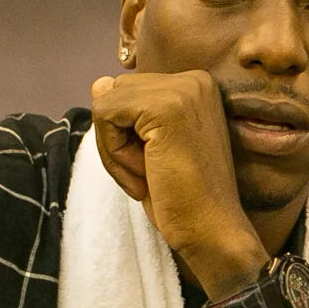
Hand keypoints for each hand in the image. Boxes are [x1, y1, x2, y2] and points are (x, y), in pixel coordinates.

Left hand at [91, 70, 263, 294]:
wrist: (211, 229)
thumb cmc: (182, 196)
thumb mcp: (148, 147)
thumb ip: (126, 111)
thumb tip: (97, 82)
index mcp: (195, 86)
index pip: (129, 92)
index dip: (128, 134)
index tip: (157, 165)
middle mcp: (193, 79)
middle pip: (114, 93)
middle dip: (119, 139)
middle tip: (152, 171)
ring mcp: (182, 89)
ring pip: (105, 105)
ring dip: (116, 148)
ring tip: (151, 173)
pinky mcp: (165, 106)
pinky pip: (105, 115)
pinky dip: (113, 152)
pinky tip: (145, 172)